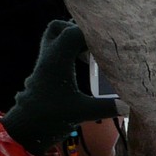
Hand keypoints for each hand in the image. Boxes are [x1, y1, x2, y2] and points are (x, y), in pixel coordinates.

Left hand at [0, 21, 119, 153]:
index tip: (108, 43)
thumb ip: (107, 107)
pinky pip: (56, 51)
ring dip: (72, 40)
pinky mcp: (45, 72)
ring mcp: (44, 64)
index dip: (92, 33)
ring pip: (55, 38)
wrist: (26, 128)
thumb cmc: (51, 117)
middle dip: (78, 29)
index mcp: (56, 61)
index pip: (73, 32)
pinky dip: (69, 52)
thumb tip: (129, 106)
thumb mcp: (82, 112)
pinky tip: (82, 65)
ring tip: (90, 53)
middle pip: (58, 28)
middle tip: (94, 44)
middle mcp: (48, 57)